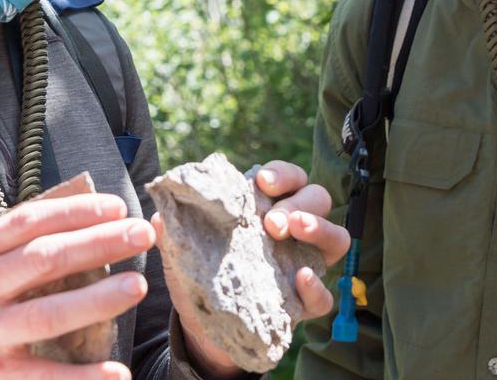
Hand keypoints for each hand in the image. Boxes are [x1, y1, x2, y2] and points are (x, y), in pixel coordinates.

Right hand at [0, 190, 154, 378]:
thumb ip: (17, 243)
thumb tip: (86, 215)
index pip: (28, 222)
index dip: (75, 211)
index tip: (118, 207)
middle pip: (43, 261)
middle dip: (98, 244)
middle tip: (143, 235)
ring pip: (44, 315)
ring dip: (96, 301)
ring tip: (137, 286)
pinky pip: (39, 377)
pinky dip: (80, 377)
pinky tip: (117, 371)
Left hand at [153, 160, 349, 377]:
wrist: (202, 324)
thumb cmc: (199, 270)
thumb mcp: (184, 247)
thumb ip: (175, 228)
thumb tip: (159, 214)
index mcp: (269, 206)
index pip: (289, 177)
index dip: (282, 173)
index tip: (261, 181)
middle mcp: (295, 229)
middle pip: (318, 198)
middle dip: (298, 202)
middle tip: (271, 220)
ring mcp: (306, 263)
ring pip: (336, 238)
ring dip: (319, 228)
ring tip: (293, 230)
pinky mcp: (306, 302)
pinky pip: (325, 295)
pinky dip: (317, 286)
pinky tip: (300, 279)